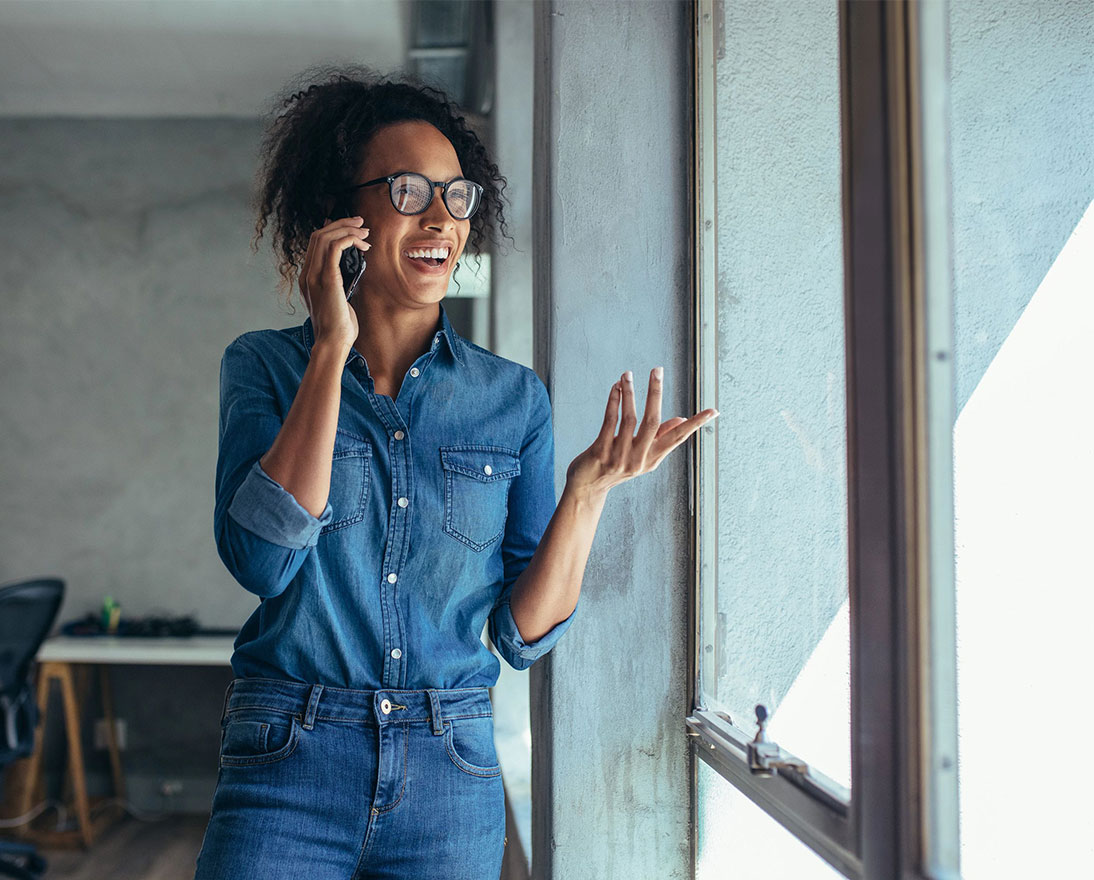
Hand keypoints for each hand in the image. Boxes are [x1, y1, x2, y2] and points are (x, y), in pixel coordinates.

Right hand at [299, 216, 369, 350]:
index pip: (315, 244)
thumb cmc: (339, 327)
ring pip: (325, 237)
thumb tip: (352, 271)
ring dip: (347, 230)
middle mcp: (307, 273)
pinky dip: (348, 239)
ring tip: (365, 233)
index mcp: (308, 277)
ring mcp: (314, 275)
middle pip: (318, 235)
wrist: (333, 342)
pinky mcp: (326, 279)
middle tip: (361, 224)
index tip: (352, 230)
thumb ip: (340, 284)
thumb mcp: (338, 300)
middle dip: (341, 224)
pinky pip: (334, 248)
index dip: (333, 230)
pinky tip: (361, 244)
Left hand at [564, 368, 718, 500]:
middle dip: (655, 393)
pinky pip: (609, 422)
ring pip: (629, 419)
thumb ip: (660, 438)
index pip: (679, 438)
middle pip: (653, 422)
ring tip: (628, 374)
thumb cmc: (616, 466)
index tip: (714, 411)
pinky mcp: (601, 453)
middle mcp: (639, 459)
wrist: (588, 489)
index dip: (696, 424)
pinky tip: (616, 388)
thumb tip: (682, 420)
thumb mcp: (642, 456)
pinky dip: (613, 402)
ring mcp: (620, 457)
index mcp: (653, 458)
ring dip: (630, 393)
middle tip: (658, 370)